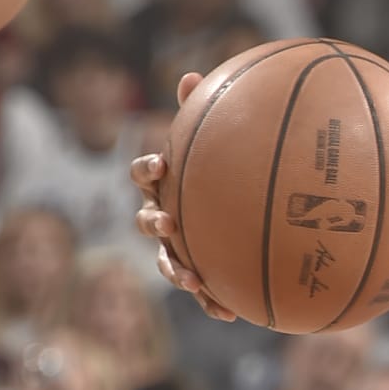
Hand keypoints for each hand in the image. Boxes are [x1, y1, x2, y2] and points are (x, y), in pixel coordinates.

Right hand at [130, 72, 236, 320]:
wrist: (244, 213)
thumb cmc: (223, 171)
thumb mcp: (217, 143)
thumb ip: (205, 113)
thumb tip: (192, 75)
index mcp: (165, 185)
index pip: (144, 173)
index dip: (148, 167)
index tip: (163, 163)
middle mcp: (163, 216)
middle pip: (145, 221)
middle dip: (154, 223)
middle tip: (169, 222)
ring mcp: (177, 248)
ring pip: (166, 262)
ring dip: (176, 270)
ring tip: (193, 278)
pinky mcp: (198, 275)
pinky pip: (201, 291)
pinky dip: (211, 301)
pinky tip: (230, 314)